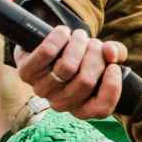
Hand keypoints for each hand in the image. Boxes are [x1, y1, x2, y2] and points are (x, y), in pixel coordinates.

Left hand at [12, 27, 127, 118]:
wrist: (49, 49)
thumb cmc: (81, 58)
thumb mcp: (103, 58)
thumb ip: (115, 54)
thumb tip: (111, 52)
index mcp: (82, 108)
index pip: (101, 108)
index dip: (112, 86)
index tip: (113, 66)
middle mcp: (61, 104)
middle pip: (86, 81)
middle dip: (96, 55)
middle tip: (95, 43)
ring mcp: (42, 91)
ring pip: (67, 66)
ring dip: (79, 44)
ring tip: (80, 36)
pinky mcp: (26, 73)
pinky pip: (46, 54)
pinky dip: (58, 39)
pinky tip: (64, 32)